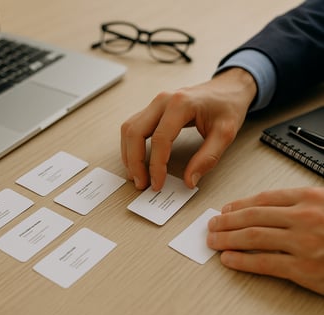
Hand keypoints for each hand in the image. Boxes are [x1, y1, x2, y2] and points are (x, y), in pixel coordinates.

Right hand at [121, 67, 256, 190]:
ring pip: (129, 128)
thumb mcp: (225, 133)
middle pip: (135, 132)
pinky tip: (136, 160)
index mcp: (181, 103)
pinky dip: (130, 145)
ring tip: (135, 175)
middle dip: (134, 162)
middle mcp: (162, 100)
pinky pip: (133, 126)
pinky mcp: (153, 109)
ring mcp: (155, 103)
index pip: (160, 139)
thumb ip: (208, 158)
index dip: (156, 165)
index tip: (158, 184)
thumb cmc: (228, 106)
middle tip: (141, 184)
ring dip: (128, 154)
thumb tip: (189, 180)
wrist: (229, 88)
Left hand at [207, 187, 323, 294]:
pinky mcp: (304, 269)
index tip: (226, 210)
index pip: (264, 199)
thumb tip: (269, 210)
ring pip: (252, 236)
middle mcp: (304, 217)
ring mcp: (303, 243)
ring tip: (214, 241)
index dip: (239, 205)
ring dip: (227, 238)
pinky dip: (241, 260)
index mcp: (310, 198)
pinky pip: (264, 263)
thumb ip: (302, 205)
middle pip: (252, 216)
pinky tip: (228, 258)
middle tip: (213, 225)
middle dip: (226, 221)